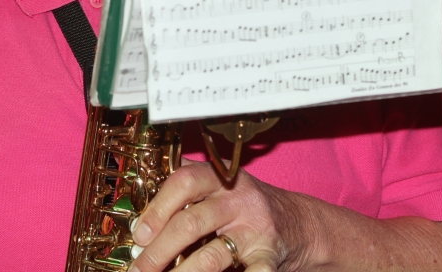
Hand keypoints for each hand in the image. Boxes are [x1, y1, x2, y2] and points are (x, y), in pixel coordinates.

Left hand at [129, 162, 307, 271]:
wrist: (301, 224)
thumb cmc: (248, 208)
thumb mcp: (221, 188)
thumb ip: (188, 192)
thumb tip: (141, 216)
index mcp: (220, 178)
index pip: (184, 181)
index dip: (158, 206)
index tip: (139, 233)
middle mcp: (238, 199)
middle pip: (191, 222)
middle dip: (158, 251)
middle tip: (139, 268)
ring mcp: (255, 229)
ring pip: (212, 255)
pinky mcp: (269, 257)